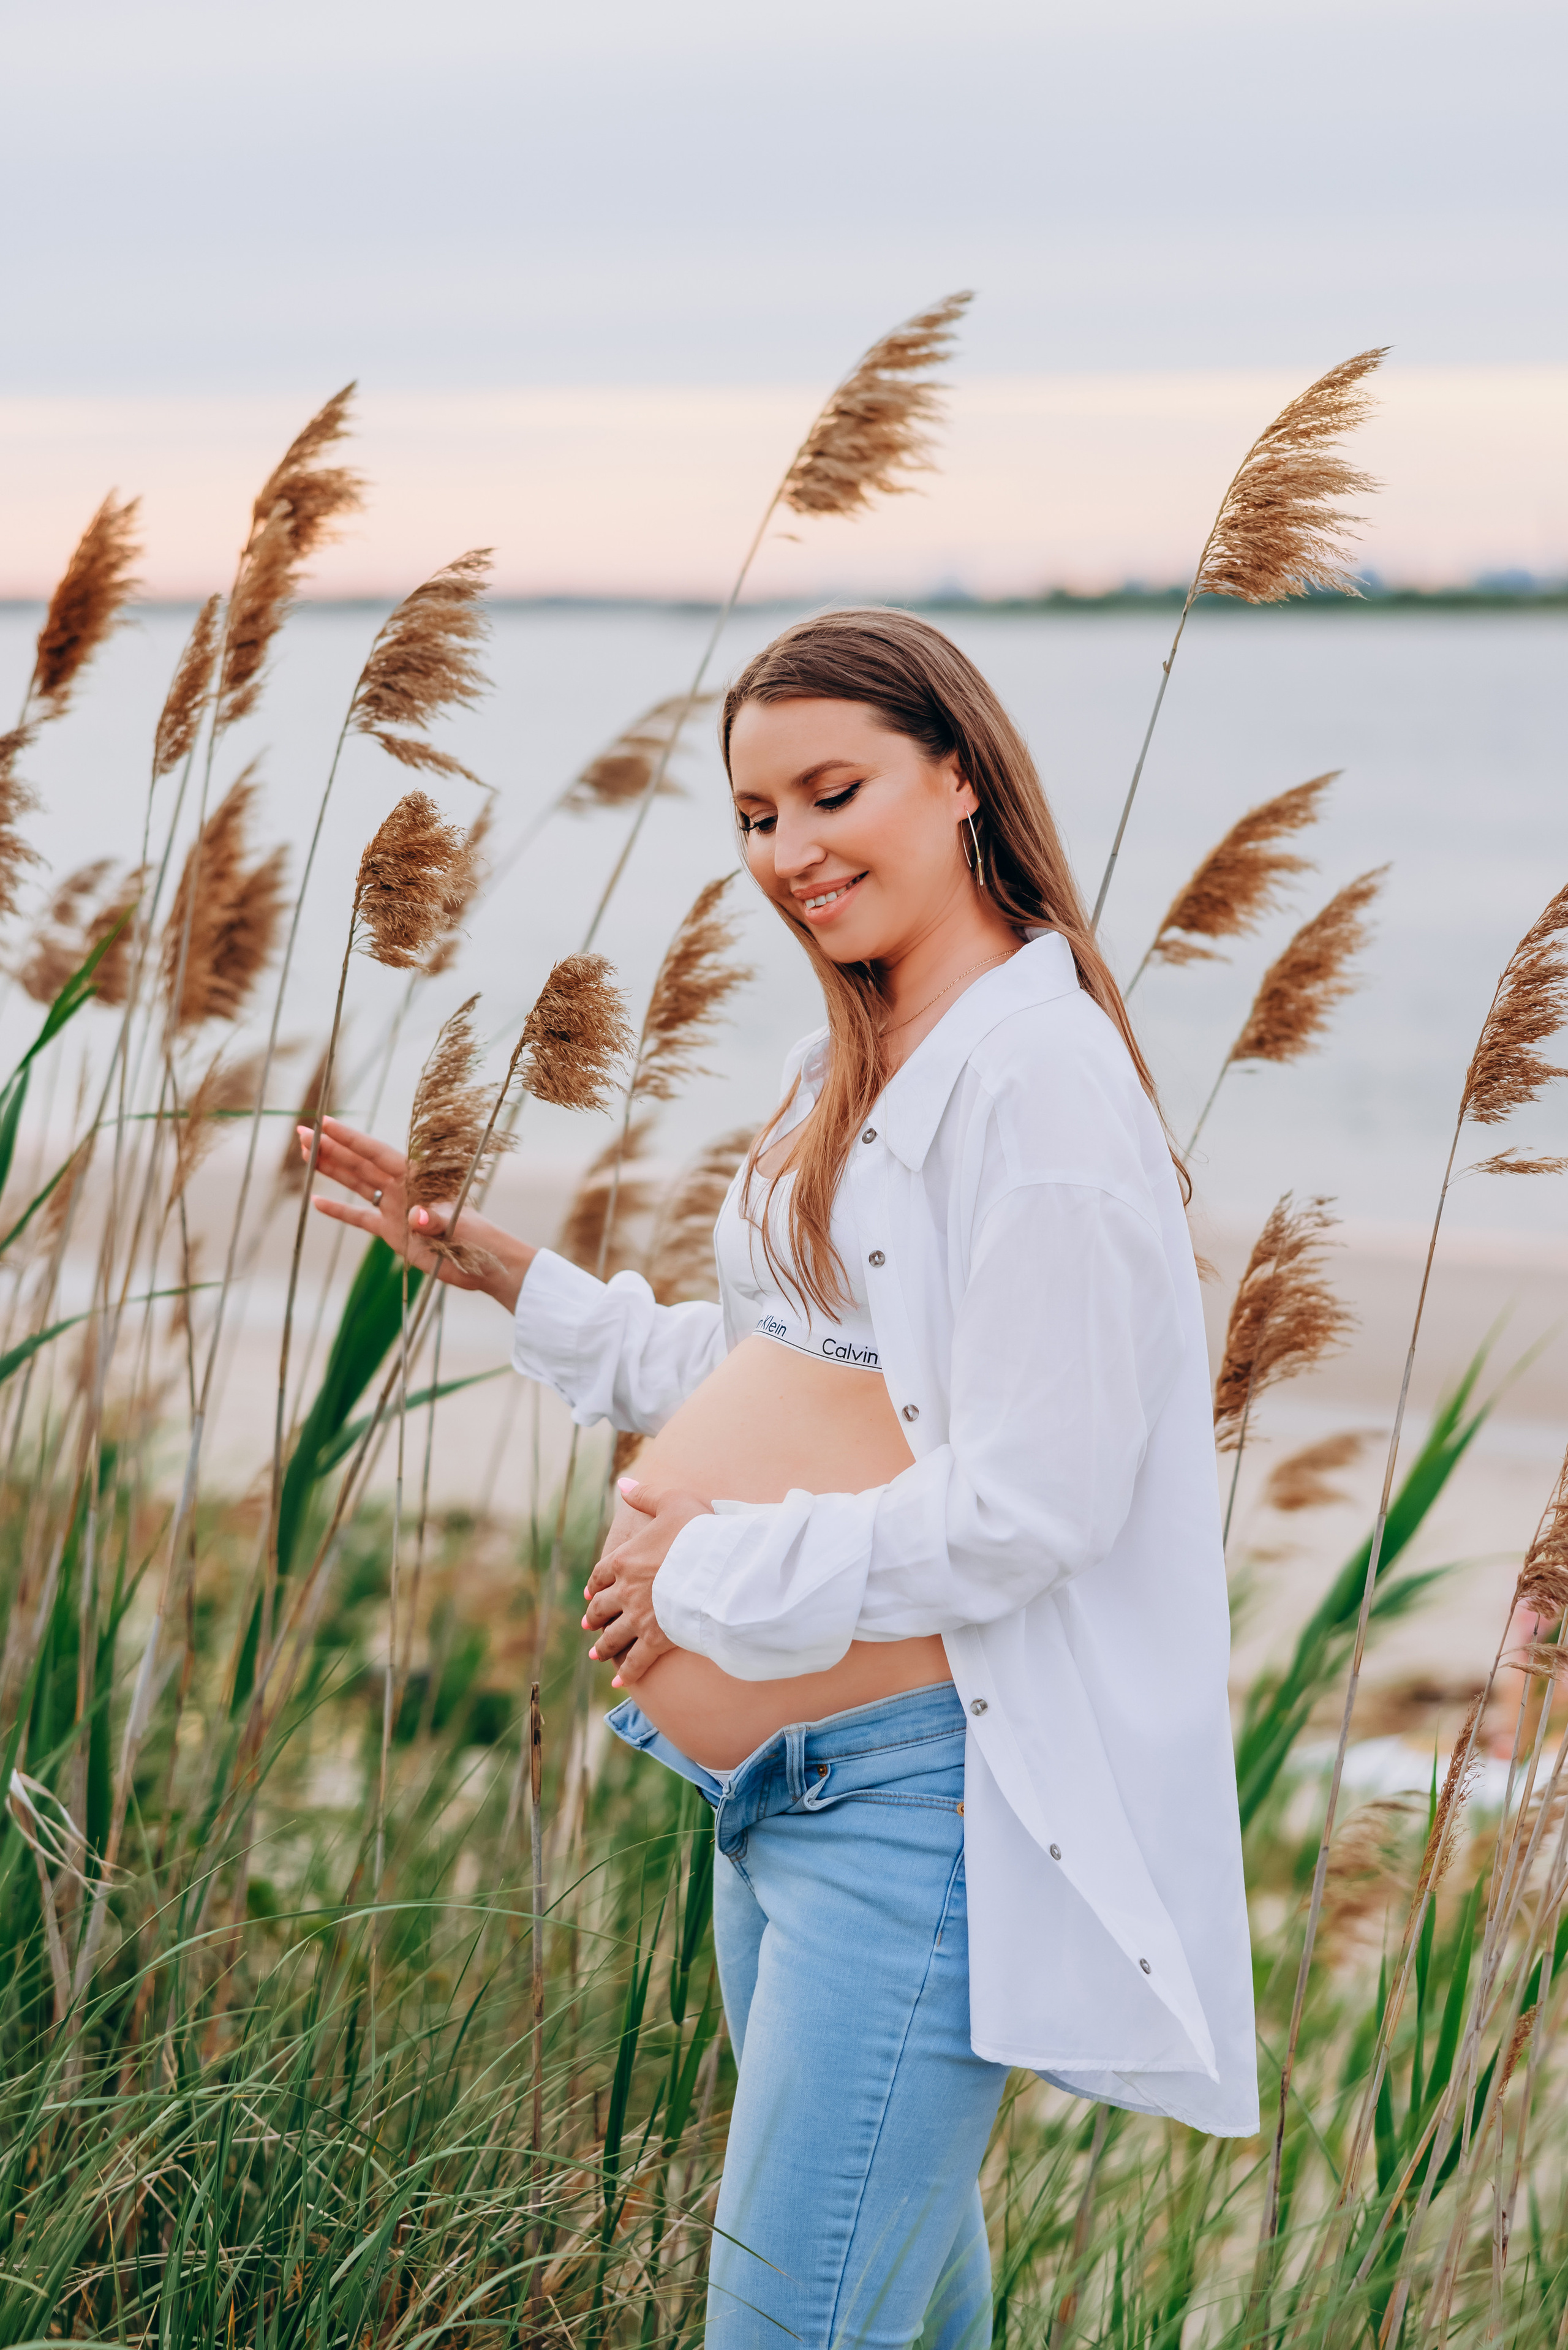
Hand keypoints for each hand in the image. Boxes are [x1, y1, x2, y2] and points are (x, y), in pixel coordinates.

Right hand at [304, 1116, 532, 1306]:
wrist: (484, 1262)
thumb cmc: (475, 1239)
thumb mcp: (456, 1227)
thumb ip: (434, 1220)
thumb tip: (414, 1216)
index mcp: (415, 1179)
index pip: (377, 1154)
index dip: (350, 1139)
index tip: (326, 1121)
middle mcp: (401, 1189)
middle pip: (360, 1163)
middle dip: (330, 1147)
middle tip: (301, 1131)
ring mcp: (395, 1209)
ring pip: (357, 1183)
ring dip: (331, 1168)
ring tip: (305, 1152)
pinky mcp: (393, 1233)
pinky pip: (361, 1218)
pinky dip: (339, 1211)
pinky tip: (317, 1201)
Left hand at [582, 1478, 713, 1686]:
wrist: (714, 1568)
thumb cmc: (697, 1532)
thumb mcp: (672, 1501)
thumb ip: (645, 1494)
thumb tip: (623, 1483)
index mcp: (625, 1559)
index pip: (602, 1573)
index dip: (595, 1584)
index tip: (590, 1593)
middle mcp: (625, 1591)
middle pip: (603, 1606)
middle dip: (594, 1615)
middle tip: (589, 1623)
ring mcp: (638, 1617)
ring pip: (613, 1636)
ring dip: (603, 1646)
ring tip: (595, 1654)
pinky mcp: (655, 1640)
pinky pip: (635, 1661)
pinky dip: (626, 1673)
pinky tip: (618, 1683)